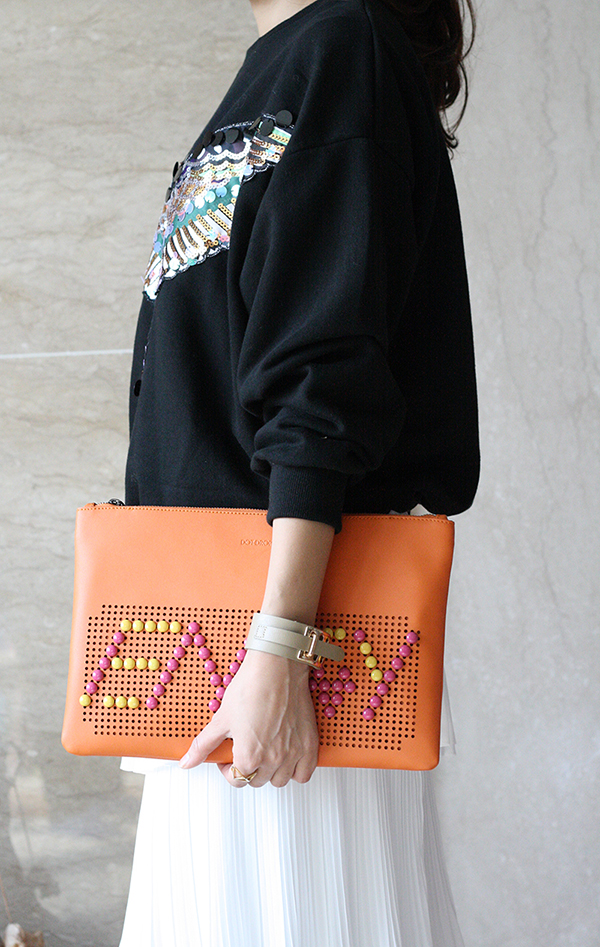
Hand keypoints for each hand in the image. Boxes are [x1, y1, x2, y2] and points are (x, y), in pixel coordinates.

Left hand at [179, 648, 318, 787]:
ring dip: (271, 771)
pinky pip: (305, 773)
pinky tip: (288, 755)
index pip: (237, 780)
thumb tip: (187, 761)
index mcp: (249, 756)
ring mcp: (293, 753)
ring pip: (280, 779)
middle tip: (246, 749)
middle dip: (249, 768)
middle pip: (258, 781)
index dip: (228, 769)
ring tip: (266, 751)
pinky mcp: (309, 744)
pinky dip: (297, 770)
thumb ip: (203, 745)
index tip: (229, 757)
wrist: (276, 666)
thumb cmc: (252, 686)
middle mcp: (273, 759)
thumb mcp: (221, 718)